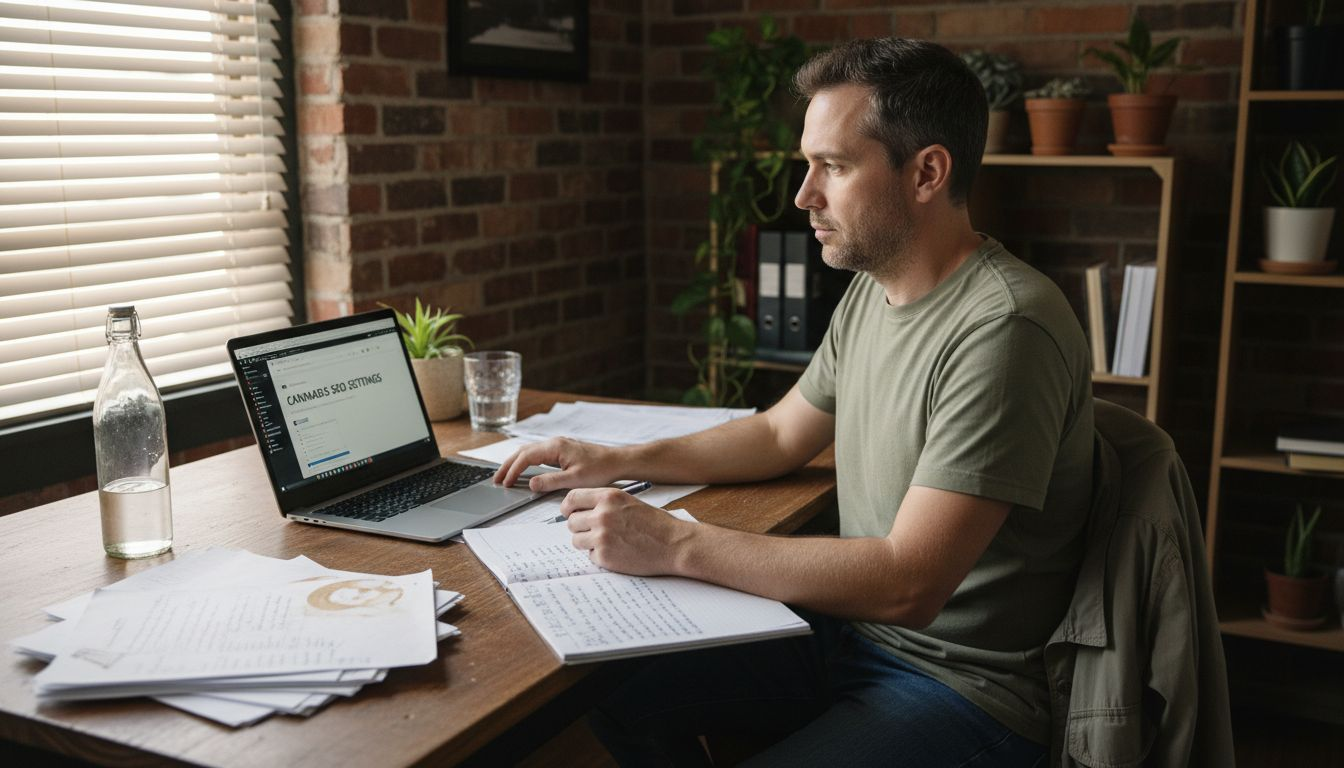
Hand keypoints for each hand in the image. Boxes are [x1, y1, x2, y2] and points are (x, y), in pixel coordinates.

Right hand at [493, 437, 622, 492]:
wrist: (616, 461)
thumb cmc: (600, 469)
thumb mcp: (574, 480)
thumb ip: (550, 482)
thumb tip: (530, 484)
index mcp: (555, 447)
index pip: (525, 457)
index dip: (512, 470)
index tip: (504, 483)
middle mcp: (554, 443)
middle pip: (523, 452)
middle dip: (508, 465)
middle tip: (496, 480)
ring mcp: (558, 445)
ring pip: (529, 451)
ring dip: (515, 463)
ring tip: (504, 475)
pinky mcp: (562, 450)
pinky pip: (537, 454)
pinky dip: (526, 461)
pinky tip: (523, 469)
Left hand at [561, 488, 692, 575]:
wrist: (674, 544)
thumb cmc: (656, 524)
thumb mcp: (629, 502)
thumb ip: (604, 504)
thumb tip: (580, 510)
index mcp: (609, 497)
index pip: (572, 498)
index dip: (568, 507)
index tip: (568, 513)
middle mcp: (602, 515)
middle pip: (572, 522)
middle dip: (580, 528)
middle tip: (594, 532)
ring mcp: (602, 537)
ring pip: (577, 540)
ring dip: (588, 543)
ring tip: (608, 542)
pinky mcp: (605, 556)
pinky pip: (590, 556)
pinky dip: (600, 556)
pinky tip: (617, 552)